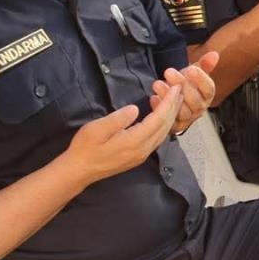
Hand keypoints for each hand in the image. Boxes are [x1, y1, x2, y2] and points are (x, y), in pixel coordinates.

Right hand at [63, 84, 183, 186]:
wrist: (78, 171)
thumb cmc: (84, 148)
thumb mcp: (96, 129)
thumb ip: (118, 119)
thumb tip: (135, 109)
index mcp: (134, 142)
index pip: (158, 120)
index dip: (169, 103)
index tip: (176, 88)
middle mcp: (143, 150)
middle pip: (165, 126)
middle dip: (174, 107)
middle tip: (181, 89)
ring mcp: (142, 154)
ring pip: (163, 133)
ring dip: (170, 116)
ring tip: (174, 99)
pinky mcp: (138, 156)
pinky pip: (157, 138)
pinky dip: (162, 124)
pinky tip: (160, 115)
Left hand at [150, 51, 218, 134]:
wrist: (172, 95)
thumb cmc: (185, 83)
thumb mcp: (194, 71)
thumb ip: (204, 64)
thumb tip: (214, 54)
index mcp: (207, 95)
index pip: (209, 89)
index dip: (201, 79)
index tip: (191, 69)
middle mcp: (199, 108)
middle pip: (195, 101)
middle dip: (181, 85)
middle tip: (169, 71)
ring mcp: (187, 118)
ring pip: (182, 111)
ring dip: (168, 97)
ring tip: (158, 84)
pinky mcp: (174, 126)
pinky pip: (168, 121)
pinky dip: (160, 108)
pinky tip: (153, 97)